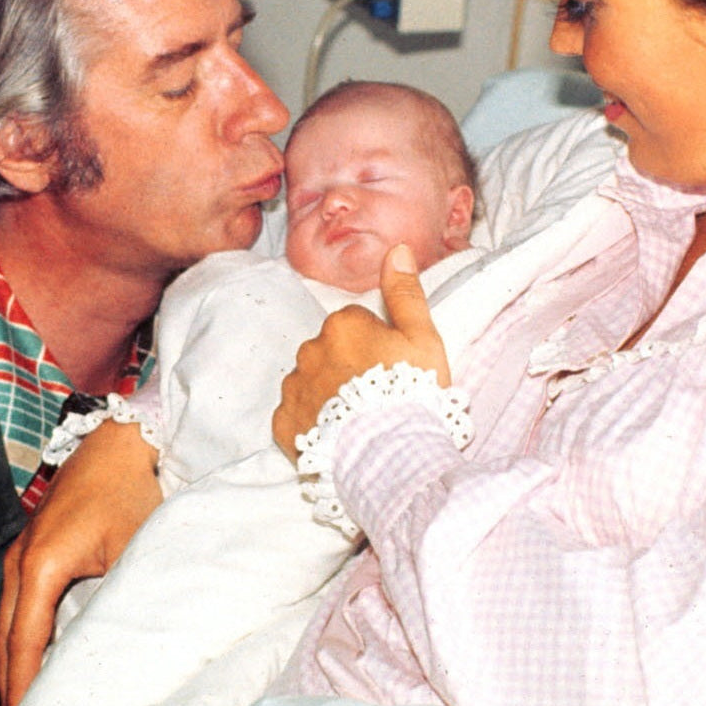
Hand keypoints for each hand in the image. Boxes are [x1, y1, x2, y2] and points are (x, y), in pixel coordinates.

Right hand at [0, 420, 161, 705]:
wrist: (118, 442)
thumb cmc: (128, 492)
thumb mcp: (129, 550)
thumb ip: (115, 598)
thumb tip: (111, 643)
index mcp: (41, 566)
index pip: (25, 643)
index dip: (22, 686)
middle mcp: (19, 562)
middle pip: (5, 639)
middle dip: (9, 684)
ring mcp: (19, 553)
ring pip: (6, 622)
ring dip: (10, 661)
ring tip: (18, 702)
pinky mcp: (27, 548)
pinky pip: (14, 602)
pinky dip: (16, 635)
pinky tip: (27, 657)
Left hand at [273, 244, 449, 459]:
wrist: (389, 457)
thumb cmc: (412, 394)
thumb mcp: (423, 338)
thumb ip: (405, 292)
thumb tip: (396, 249)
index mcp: (342, 325)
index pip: (356, 325)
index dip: (377, 347)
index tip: (392, 370)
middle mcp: (310, 350)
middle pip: (329, 351)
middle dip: (347, 368)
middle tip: (376, 395)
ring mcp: (293, 389)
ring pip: (309, 381)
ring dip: (327, 394)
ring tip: (356, 419)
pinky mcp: (283, 425)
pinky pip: (293, 416)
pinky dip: (309, 423)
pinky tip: (335, 435)